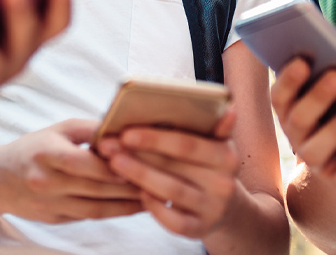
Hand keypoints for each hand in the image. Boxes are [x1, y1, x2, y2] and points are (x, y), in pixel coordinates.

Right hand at [0, 119, 142, 222]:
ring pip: (96, 208)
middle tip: (158, 180)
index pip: (87, 163)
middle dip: (129, 186)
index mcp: (47, 154)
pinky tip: (131, 206)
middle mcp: (47, 182)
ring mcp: (50, 204)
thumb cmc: (33, 149)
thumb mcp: (58, 130)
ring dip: (126, 205)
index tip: (142, 161)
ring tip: (151, 197)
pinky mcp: (55, 220)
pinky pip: (89, 217)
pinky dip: (112, 212)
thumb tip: (123, 131)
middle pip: (96, 188)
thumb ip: (91, 129)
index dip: (115, 164)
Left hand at [96, 112, 241, 238]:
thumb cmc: (206, 165)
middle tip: (108, 146)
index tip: (125, 131)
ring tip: (114, 164)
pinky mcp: (201, 229)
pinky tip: (138, 194)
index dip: (155, 138)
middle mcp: (224, 182)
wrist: (226, 207)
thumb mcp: (213, 143)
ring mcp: (213, 208)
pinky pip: (174, 221)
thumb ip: (209, 124)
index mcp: (226, 154)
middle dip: (138, 154)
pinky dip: (154, 208)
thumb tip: (225, 106)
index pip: (187, 143)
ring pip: (172, 191)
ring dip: (139, 176)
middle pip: (174, 166)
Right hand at [270, 59, 335, 188]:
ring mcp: (317, 162)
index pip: (280, 97)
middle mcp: (297, 138)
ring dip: (333, 130)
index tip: (303, 60)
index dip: (288, 80)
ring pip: (314, 151)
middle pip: (298, 120)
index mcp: (290, 112)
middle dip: (317, 97)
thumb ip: (329, 75)